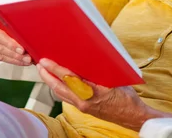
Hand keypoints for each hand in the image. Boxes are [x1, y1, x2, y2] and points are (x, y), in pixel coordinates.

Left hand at [36, 58, 151, 131]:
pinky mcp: (83, 109)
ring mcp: (83, 106)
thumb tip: (88, 56)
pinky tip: (56, 82)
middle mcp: (84, 100)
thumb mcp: (115, 79)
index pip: (69, 78)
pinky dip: (59, 89)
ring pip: (60, 94)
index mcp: (93, 91)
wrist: (132, 116)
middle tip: (39, 64)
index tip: (45, 61)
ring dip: (50, 82)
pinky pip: (67, 98)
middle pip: (59, 87)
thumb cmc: (126, 96)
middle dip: (46, 76)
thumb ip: (100, 70)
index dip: (55, 69)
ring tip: (44, 71)